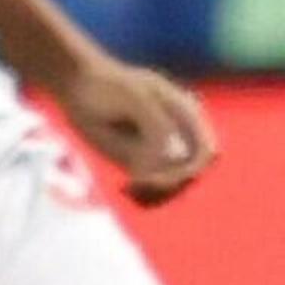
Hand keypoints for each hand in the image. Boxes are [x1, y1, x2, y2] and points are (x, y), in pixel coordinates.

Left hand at [51, 58, 218, 204]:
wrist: (79, 86)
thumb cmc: (108, 86)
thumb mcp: (135, 99)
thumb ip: (158, 126)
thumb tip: (173, 159)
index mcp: (188, 116)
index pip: (205, 153)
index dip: (189, 170)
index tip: (157, 174)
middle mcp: (181, 136)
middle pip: (191, 175)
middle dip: (169, 185)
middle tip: (137, 182)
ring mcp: (162, 152)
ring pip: (174, 188)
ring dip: (156, 195)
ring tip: (130, 186)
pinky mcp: (142, 165)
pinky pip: (154, 192)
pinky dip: (144, 198)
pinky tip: (125, 188)